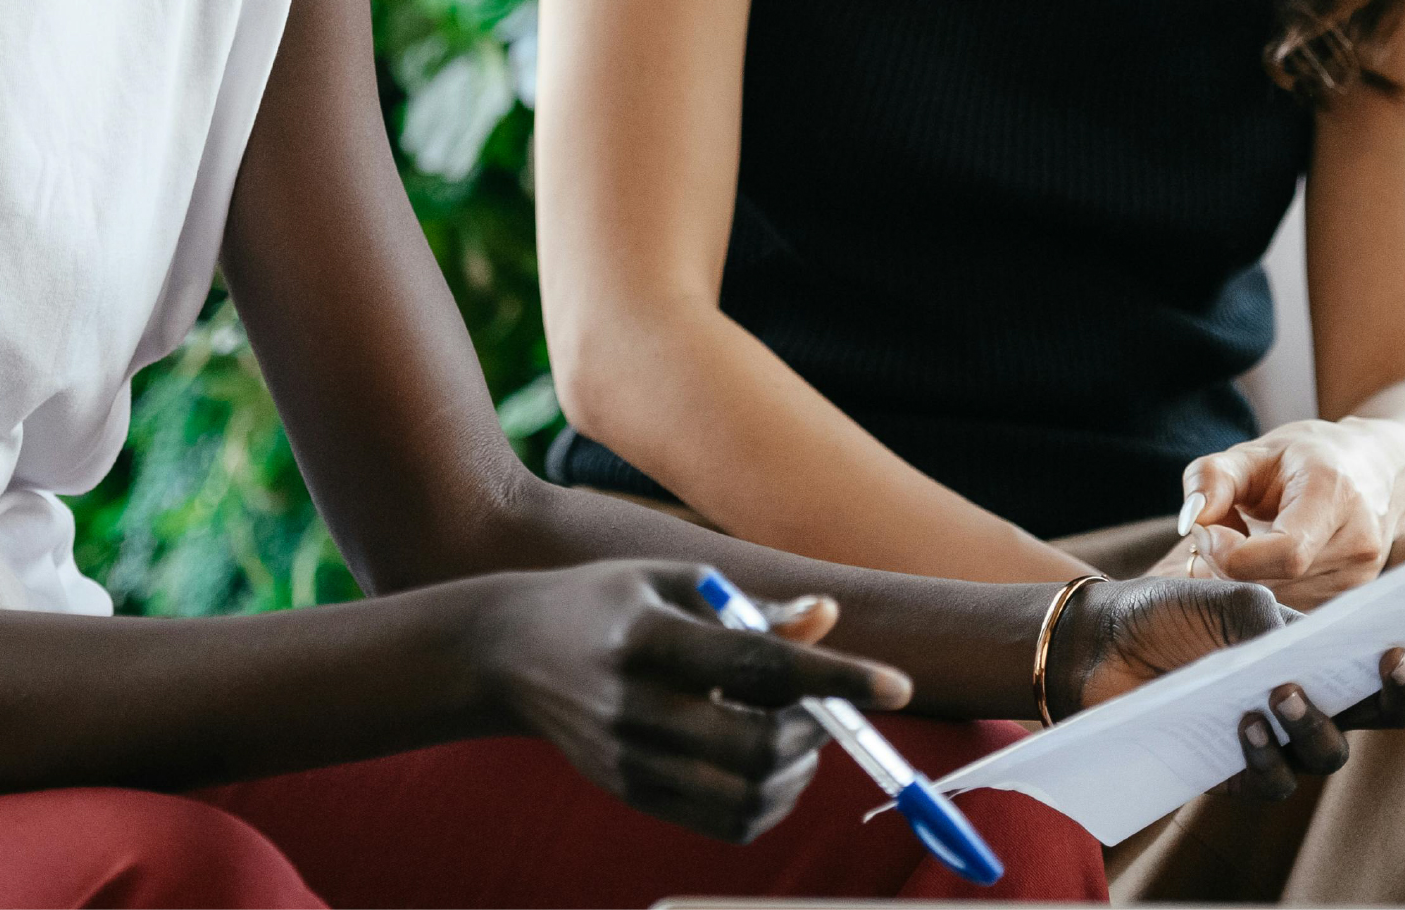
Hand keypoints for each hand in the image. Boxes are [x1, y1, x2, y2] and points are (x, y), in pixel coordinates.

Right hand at [465, 561, 909, 842]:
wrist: (506, 654)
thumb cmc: (603, 603)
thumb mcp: (671, 582)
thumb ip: (752, 607)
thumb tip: (830, 617)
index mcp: (648, 637)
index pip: (759, 665)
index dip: (836, 678)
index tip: (898, 685)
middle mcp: (635, 706)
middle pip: (758, 747)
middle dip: (816, 733)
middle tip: (825, 709)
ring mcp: (629, 760)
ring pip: (748, 797)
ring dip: (796, 771)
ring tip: (792, 733)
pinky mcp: (630, 793)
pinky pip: (723, 822)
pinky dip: (767, 802)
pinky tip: (765, 764)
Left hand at [1048, 575, 1404, 801]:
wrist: (1100, 641)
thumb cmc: (1172, 610)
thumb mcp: (1227, 594)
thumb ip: (1272, 614)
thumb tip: (1305, 646)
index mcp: (1325, 651)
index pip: (1396, 657)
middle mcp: (1316, 700)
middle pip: (1384, 713)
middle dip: (1401, 691)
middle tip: (1394, 659)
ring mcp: (1280, 738)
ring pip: (1331, 751)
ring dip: (1317, 722)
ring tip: (1284, 689)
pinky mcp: (1238, 770)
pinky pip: (1272, 780)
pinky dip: (1264, 753)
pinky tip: (1243, 721)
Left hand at [1174, 417, 1404, 609]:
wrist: (1377, 473)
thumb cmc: (1308, 458)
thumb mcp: (1254, 452)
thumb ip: (1212, 478)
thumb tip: (1192, 521)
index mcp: (1335, 497)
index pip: (1286, 554)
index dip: (1232, 554)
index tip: (1207, 530)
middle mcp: (1357, 545)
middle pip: (1274, 582)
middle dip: (1228, 563)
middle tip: (1222, 529)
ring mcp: (1359, 580)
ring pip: (1277, 602)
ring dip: (1244, 580)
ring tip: (1250, 540)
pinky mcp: (1350, 602)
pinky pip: (1289, 609)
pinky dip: (1265, 589)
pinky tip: (1267, 561)